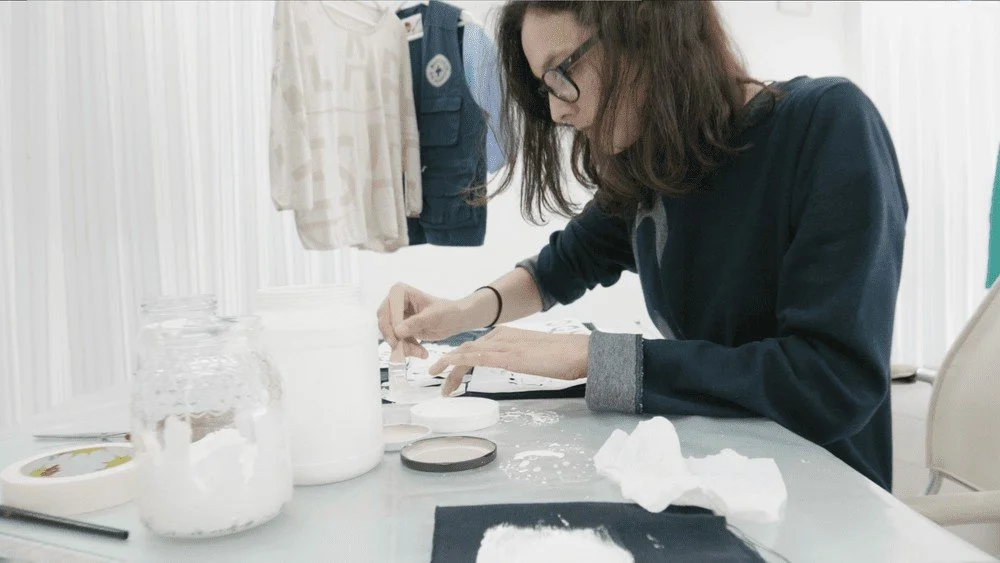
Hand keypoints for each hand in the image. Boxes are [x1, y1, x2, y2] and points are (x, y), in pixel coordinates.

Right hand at [376, 283, 470, 358]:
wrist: (457, 320)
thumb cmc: (447, 311)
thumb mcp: (432, 316)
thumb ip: (415, 322)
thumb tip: (398, 331)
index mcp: (401, 293)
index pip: (387, 309)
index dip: (389, 324)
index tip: (397, 338)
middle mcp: (396, 304)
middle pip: (385, 324)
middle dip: (395, 339)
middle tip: (403, 350)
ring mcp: (398, 318)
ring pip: (391, 336)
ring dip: (404, 347)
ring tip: (421, 353)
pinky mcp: (403, 331)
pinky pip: (399, 342)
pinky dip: (409, 349)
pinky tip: (422, 353)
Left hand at [429, 327, 589, 395]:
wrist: (578, 352)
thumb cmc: (562, 356)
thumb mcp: (534, 356)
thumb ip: (520, 358)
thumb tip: (516, 366)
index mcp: (507, 335)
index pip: (475, 347)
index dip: (458, 360)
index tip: (450, 375)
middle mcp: (501, 336)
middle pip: (466, 350)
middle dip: (448, 366)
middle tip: (438, 383)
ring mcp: (504, 345)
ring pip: (466, 353)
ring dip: (449, 368)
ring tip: (439, 385)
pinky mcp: (508, 356)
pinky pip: (477, 358)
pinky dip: (459, 364)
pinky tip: (449, 372)